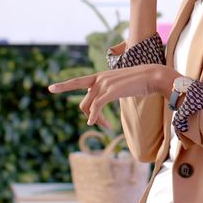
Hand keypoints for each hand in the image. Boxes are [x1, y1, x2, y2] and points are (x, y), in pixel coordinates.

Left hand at [49, 64, 177, 126]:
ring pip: (90, 107)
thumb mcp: (120, 86)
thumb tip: (104, 101)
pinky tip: (94, 123)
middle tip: (95, 124)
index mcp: (100, 77)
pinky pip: (96, 107)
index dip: (64, 85)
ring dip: (95, 119)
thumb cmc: (139, 82)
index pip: (78, 82)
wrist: (152, 76)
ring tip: (106, 126)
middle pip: (84, 102)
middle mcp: (99, 79)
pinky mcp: (110, 91)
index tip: (50, 88)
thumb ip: (109, 91)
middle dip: (87, 115)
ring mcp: (104, 84)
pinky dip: (93, 116)